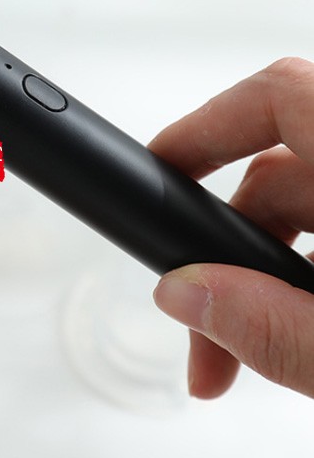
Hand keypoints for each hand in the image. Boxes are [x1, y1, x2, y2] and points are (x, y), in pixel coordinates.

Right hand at [149, 57, 313, 399]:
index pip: (276, 97)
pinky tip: (302, 340)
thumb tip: (187, 293)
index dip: (205, 128)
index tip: (157, 175)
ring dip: (266, 280)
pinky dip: (307, 280)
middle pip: (279, 177)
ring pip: (309, 215)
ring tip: (252, 360)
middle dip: (225, 257)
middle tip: (205, 339)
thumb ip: (275, 328)